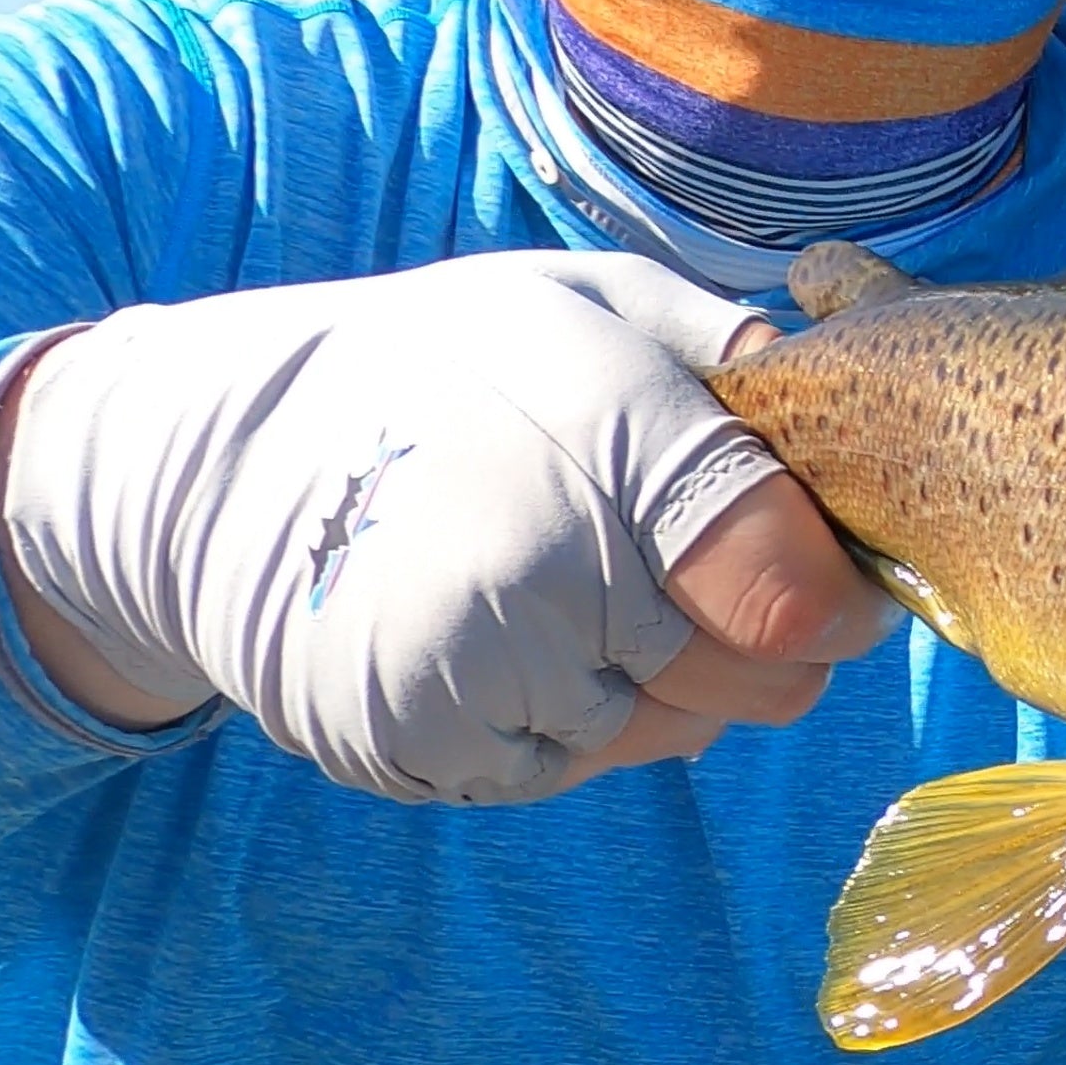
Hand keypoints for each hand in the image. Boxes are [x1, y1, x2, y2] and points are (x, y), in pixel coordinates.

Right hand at [0, 251, 896, 803]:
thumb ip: (731, 351)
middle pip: (756, 679)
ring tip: (603, 590)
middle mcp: (547, 573)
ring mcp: (480, 677)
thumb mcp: (590, 300)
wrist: (209, 459)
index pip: (792, 588)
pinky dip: (579, 717)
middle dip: (770, 638)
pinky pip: (572, 764)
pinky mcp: (427, 751)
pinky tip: (531, 639)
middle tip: (720, 580)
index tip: (842, 578)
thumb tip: (855, 394)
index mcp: (611, 445)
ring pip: (673, 730)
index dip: (842, 595)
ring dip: (673, 680)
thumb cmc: (438, 361)